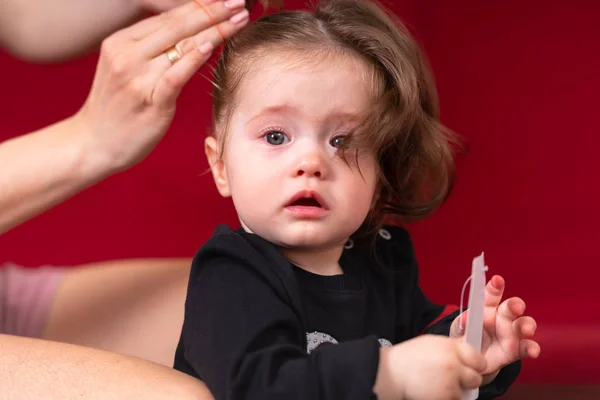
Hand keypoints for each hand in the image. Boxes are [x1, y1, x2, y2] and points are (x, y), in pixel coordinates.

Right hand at [73, 0, 249, 172]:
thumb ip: (151, 50)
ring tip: (240, 19)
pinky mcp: (149, 101)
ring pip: (181, 46)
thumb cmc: (116, 108)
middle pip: (178, 25)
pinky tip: (210, 48)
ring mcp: (137, 77)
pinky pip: (175, 75)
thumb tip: (190, 35)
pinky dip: (192, 60)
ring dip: (215, 31)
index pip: (168, 17)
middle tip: (239, 1)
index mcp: (121, 42)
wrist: (92, 143)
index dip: (200, 5)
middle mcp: (127, 54)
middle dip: (213, 11)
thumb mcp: (125, 69)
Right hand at [375, 335, 486, 399]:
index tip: (471, 368)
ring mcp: (450, 382)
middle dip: (467, 380)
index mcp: (451, 347)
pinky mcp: (445, 396)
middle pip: (475, 378)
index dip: (475, 365)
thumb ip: (451, 349)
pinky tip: (433, 390)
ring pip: (465, 392)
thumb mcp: (432, 343)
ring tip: (437, 384)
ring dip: (455, 390)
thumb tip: (466, 356)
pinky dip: (446, 397)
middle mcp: (453, 364)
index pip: (478, 359)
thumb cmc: (409, 357)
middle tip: (455, 380)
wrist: (393, 373)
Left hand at [450, 275, 540, 380]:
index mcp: (486, 308)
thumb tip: (464, 319)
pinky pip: (526, 347)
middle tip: (516, 307)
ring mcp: (510, 333)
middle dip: (515, 305)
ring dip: (527, 325)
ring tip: (527, 329)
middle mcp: (501, 317)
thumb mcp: (459, 329)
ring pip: (523, 324)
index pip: (491, 295)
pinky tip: (533, 351)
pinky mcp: (516, 349)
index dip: (495, 287)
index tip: (497, 280)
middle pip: (511, 307)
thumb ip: (461, 324)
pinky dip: (532, 348)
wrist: (469, 359)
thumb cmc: (465, 337)